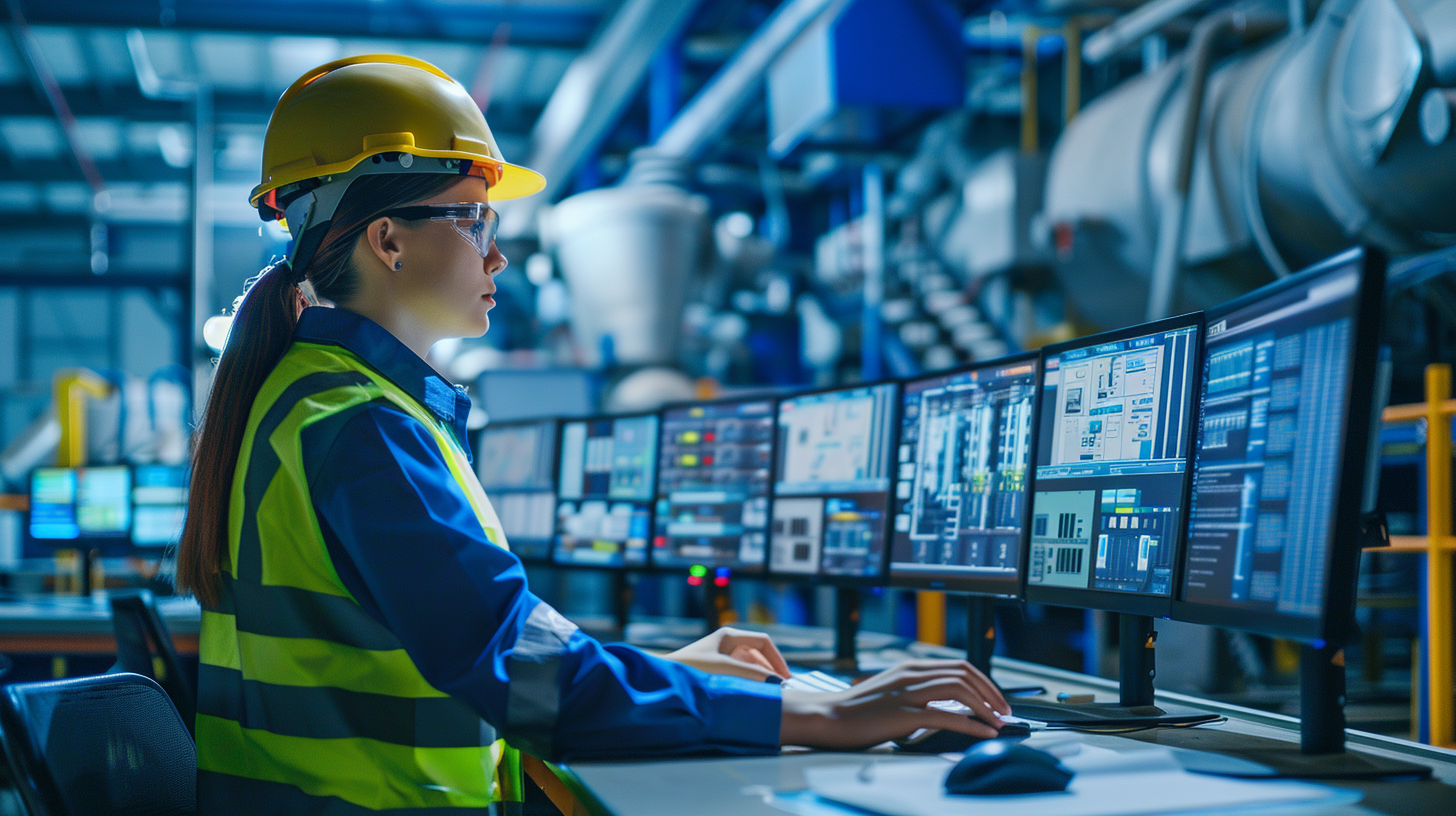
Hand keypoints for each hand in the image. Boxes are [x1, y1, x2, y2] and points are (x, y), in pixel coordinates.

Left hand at [664, 627, 792, 681]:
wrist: (663, 677)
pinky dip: (748, 680)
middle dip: (770, 669)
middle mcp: (727, 642)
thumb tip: (777, 682)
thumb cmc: (692, 668)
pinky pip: (739, 672)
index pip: (764, 642)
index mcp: (730, 635)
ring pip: (750, 664)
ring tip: (768, 692)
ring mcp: (721, 654)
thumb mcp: (725, 670)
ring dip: (760, 676)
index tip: (785, 677)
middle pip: (758, 653)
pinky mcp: (716, 667)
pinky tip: (752, 693)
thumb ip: (752, 674)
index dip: (777, 659)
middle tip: (781, 688)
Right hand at [779, 659, 1011, 749]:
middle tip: (1005, 712)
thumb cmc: (857, 709)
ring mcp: (908, 693)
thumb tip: (948, 705)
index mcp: (911, 667)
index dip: (984, 682)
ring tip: (999, 722)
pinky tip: (983, 733)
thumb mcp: (891, 691)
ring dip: (986, 707)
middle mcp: (912, 675)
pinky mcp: (904, 715)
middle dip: (991, 693)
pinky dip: (971, 725)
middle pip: (964, 675)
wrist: (827, 717)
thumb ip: (917, 692)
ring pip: (960, 691)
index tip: (996, 699)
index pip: (959, 666)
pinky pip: (947, 717)